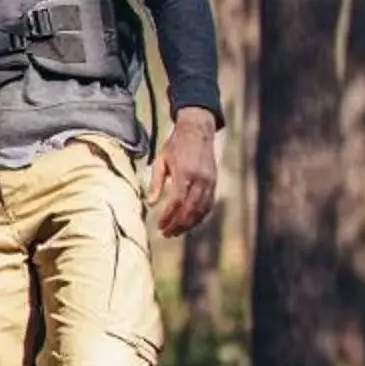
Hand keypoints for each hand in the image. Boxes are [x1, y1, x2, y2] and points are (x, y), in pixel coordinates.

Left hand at [151, 108, 220, 235]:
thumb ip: (156, 183)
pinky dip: (200, 215)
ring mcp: (210, 181)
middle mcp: (200, 179)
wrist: (197, 131)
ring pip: (202, 210)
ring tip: (176, 232)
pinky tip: (190, 222)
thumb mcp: (160, 161)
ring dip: (189, 224)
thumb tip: (150, 204)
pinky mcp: (214, 182)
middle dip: (178, 225)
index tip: (159, 226)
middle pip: (191, 210)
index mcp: (185, 173)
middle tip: (166, 234)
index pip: (177, 202)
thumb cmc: (175, 146)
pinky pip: (209, 204)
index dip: (168, 217)